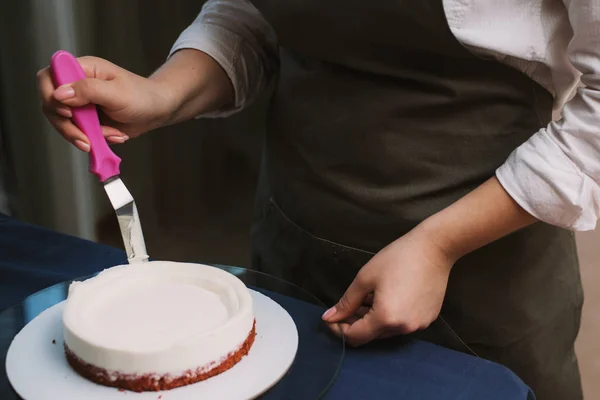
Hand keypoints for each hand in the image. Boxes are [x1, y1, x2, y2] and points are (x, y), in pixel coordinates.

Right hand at [37, 56, 172, 151]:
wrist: (158, 110)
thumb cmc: (142, 95)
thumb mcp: (116, 92)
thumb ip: (88, 90)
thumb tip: (59, 94)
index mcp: (82, 70)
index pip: (49, 77)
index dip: (50, 95)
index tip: (68, 113)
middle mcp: (76, 86)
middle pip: (52, 105)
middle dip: (67, 126)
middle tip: (85, 138)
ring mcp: (81, 104)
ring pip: (64, 123)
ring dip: (84, 135)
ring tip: (111, 135)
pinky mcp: (88, 121)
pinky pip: (80, 133)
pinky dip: (95, 139)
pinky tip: (115, 135)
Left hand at [322, 225, 454, 346]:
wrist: (433, 248)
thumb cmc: (397, 258)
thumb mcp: (365, 278)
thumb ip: (346, 302)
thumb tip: (329, 318)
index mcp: (386, 318)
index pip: (355, 336)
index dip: (338, 329)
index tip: (330, 317)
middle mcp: (403, 328)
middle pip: (371, 335)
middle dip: (355, 322)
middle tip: (349, 304)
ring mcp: (418, 325)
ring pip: (386, 331)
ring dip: (372, 320)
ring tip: (368, 298)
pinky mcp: (428, 319)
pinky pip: (402, 324)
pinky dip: (390, 316)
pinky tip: (387, 297)